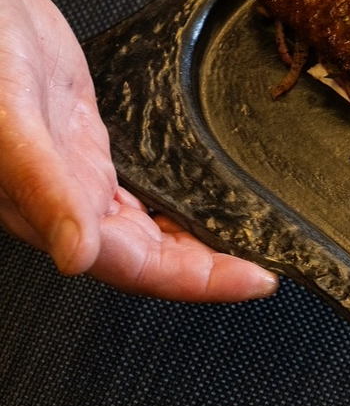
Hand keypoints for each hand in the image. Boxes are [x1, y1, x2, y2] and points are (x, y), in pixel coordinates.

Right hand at [0, 0, 277, 300]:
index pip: (138, 267)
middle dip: (211, 267)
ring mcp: (81, 169)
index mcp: (52, 209)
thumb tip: (79, 256)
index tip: (256, 281)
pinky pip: (140, 184)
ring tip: (248, 239)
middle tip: (268, 262)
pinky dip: (175, 196)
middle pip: (153, 254)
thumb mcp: (12, 123)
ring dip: (197, 239)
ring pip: (149, 224)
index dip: (199, 282)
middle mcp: (71, 198)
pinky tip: (201, 193)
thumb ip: (45, 189)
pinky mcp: (88, 139)